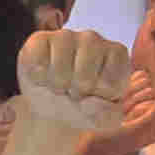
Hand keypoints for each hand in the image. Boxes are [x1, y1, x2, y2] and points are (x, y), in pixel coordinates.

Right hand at [14, 23, 140, 136]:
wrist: (55, 111)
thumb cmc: (84, 110)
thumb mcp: (104, 119)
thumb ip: (106, 113)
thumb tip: (89, 102)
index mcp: (117, 54)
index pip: (111, 82)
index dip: (100, 97)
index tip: (96, 97)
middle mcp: (93, 39)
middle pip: (85, 75)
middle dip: (77, 92)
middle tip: (75, 93)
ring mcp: (65, 36)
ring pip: (60, 68)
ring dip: (58, 85)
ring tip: (60, 86)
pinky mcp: (39, 39)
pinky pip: (38, 62)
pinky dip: (39, 78)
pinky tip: (44, 77)